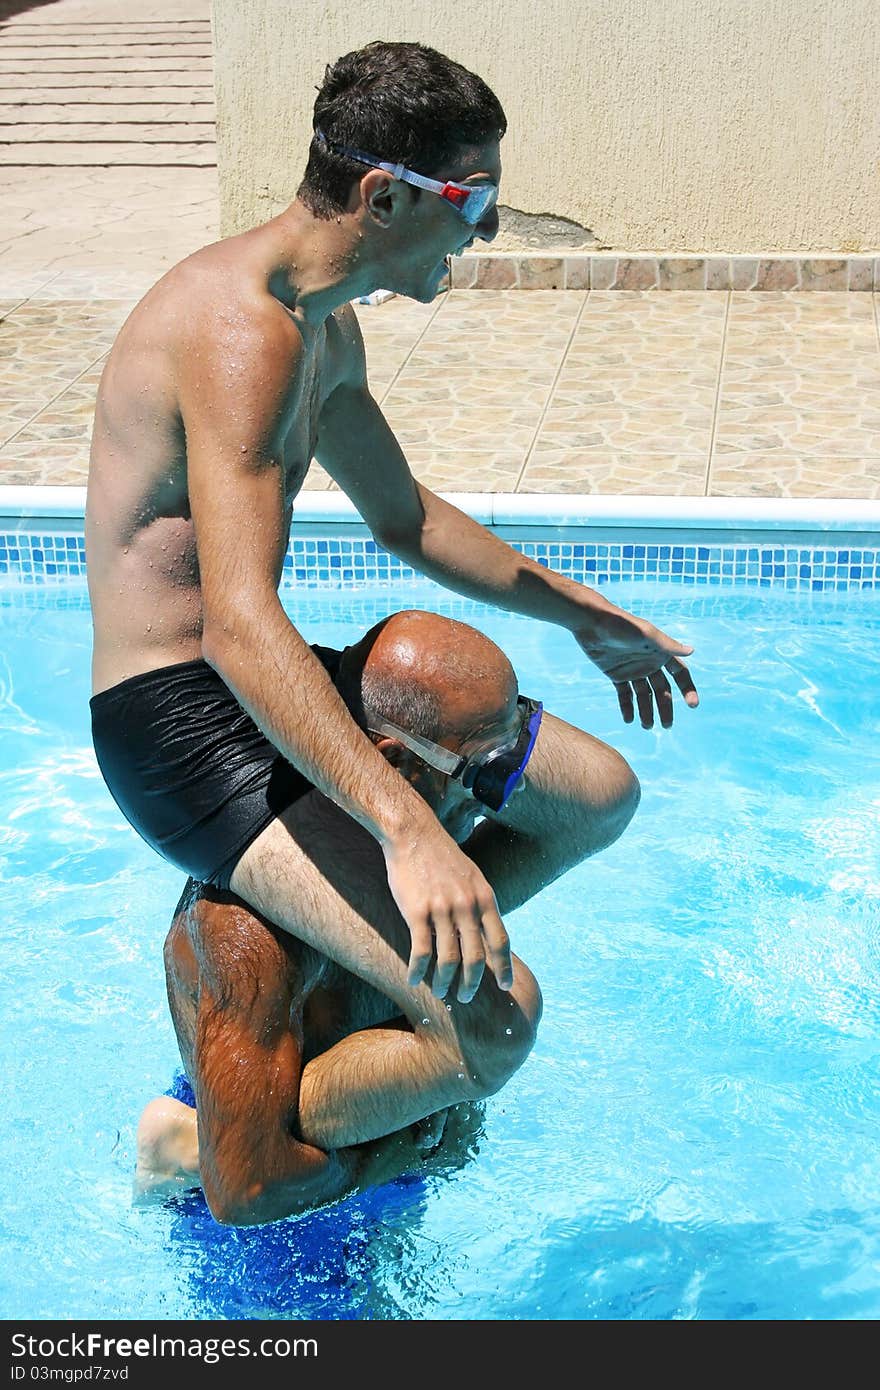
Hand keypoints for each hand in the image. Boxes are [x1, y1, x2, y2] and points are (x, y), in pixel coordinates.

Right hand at [382, 814, 511, 1003]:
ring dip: (445, 982)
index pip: (500, 940)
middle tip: (466, 998)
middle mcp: (467, 906)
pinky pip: (421, 951)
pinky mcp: (417, 912)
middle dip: (472, 983)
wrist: (413, 834)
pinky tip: (414, 980)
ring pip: (449, 959)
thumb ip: (479, 904)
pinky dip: (418, 970)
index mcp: (485, 898)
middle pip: (476, 957)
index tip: (505, 985)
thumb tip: (485, 933)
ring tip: (440, 992)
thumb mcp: (472, 877)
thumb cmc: (441, 857)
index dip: (504, 967)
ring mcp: (443, 909)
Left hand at [573, 605, 698, 728]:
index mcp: (660, 653)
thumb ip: (668, 646)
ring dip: (646, 711)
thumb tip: (692, 651)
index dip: (687, 689)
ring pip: (643, 695)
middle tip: (667, 726)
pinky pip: (624, 694)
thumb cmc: (622, 625)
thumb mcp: (646, 635)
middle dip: (665, 707)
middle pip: (662, 690)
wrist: (593, 623)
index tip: (692, 705)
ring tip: (646, 727)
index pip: (679, 675)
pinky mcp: (616, 674)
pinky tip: (628, 720)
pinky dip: (627, 707)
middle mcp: (649, 663)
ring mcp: (633, 670)